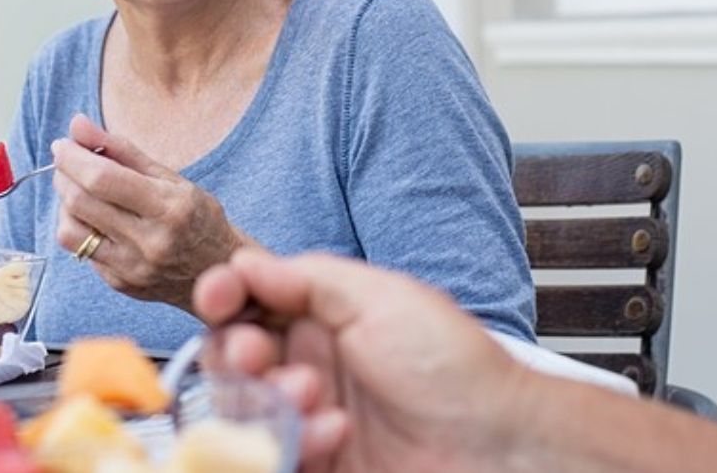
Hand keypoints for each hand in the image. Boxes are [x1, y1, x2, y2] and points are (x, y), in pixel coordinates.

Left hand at [53, 113, 249, 311]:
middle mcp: (150, 242)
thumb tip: (78, 124)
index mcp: (169, 207)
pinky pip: (81, 250)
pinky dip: (78, 226)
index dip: (73, 158)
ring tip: (77, 188)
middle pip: (81, 202)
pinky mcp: (120, 283)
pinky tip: (94, 216)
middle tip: (65, 160)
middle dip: (63, 174)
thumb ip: (121, 149)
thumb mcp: (169, 177)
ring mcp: (132, 268)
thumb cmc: (196, 215)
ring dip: (64, 202)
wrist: (217, 269)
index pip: (103, 179)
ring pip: (70, 231)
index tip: (62, 144)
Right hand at [194, 249, 522, 472]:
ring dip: (265, 398)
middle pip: (233, 354)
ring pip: (244, 407)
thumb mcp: (382, 298)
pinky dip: (294, 441)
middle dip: (236, 351)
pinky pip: (272, 453)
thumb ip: (309, 278)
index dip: (225, 295)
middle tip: (256, 355)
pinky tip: (335, 433)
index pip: (251, 300)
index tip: (217, 296)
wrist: (499, 446)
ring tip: (312, 396)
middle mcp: (310, 362)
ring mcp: (311, 415)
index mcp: (323, 314)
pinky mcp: (318, 463)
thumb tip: (243, 263)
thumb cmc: (451, 363)